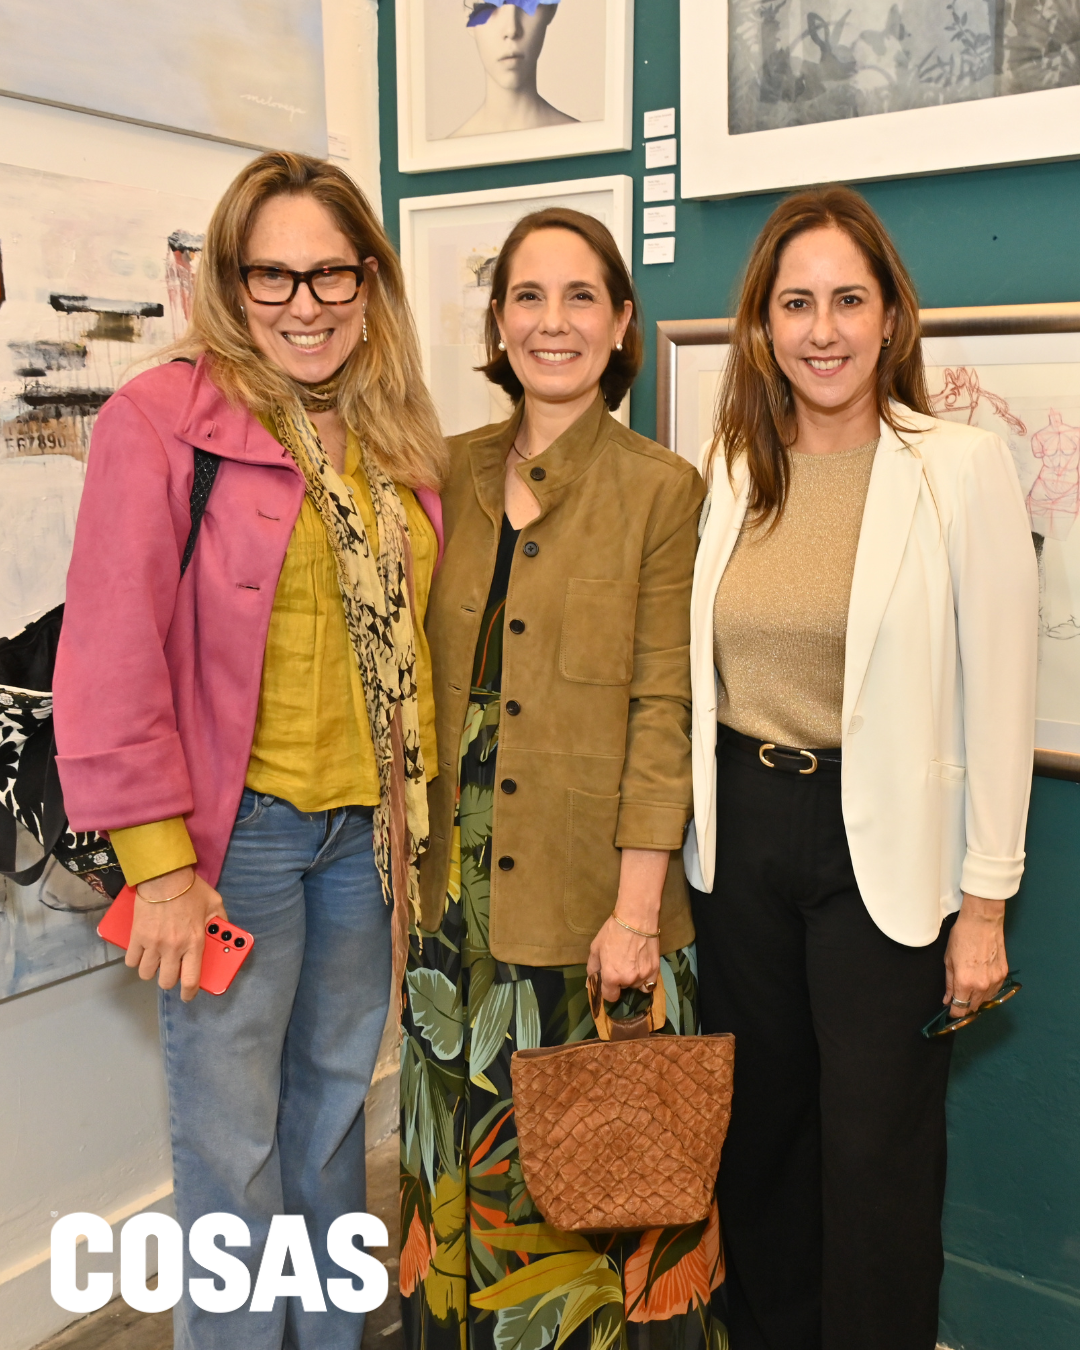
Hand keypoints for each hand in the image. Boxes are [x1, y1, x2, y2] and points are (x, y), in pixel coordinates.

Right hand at [127, 867, 226, 1002]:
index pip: (191, 979)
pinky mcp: (137, 937)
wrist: (164, 875)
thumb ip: (220, 922)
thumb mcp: (214, 904)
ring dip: (152, 970)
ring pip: (147, 974)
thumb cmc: (191, 888)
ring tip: (156, 960)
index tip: (187, 995)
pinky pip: (132, 961)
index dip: (188, 993)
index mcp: (194, 942)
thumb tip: (224, 934)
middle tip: (171, 970)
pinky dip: (136, 960)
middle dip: (169, 980)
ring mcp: (153, 944)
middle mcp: (173, 948)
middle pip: (166, 981)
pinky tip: (142, 952)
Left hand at [587, 918, 659, 1001]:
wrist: (636, 919)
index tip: (608, 982)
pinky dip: (645, 979)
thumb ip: (592, 968)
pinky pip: (650, 983)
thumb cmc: (612, 931)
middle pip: (623, 989)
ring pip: (636, 985)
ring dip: (633, 979)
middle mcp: (628, 980)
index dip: (607, 990)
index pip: (609, 996)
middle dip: (620, 980)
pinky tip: (641, 967)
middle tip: (619, 964)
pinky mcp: (655, 969)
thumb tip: (590, 983)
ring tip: (631, 962)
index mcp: (611, 977)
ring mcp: (644, 975)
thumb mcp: (595, 948)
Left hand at [944, 893, 1007, 1019]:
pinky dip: (987, 991)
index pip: (960, 1010)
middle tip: (958, 1000)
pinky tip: (980, 982)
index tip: (950, 1012)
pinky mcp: (1004, 974)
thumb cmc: (961, 937)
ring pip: (986, 1000)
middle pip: (974, 1008)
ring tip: (969, 989)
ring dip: (977, 1000)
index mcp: (965, 982)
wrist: (982, 922)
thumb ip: (949, 983)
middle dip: (965, 1007)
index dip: (954, 1014)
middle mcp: (982, 986)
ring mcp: (995, 981)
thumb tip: (948, 1000)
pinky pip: (995, 991)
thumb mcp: (948, 960)